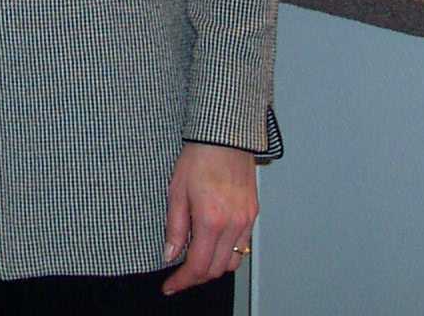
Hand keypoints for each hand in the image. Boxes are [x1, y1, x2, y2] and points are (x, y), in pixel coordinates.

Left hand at [160, 142, 257, 293]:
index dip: (183, 280)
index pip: (198, 265)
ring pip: (232, 262)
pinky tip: (213, 246)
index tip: (170, 285)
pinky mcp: (253, 214)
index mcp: (211, 220)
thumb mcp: (176, 192)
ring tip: (195, 261)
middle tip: (179, 275)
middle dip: (196, 277)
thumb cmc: (197, 158)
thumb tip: (170, 254)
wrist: (224, 137)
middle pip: (217, 269)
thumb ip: (174, 227)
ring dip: (214, 268)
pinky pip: (242, 246)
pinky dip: (227, 254)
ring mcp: (246, 221)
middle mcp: (233, 225)